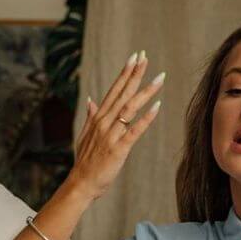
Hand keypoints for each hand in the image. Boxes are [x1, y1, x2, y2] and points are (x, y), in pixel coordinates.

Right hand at [65, 50, 163, 200]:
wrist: (81, 182)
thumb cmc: (86, 160)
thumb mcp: (86, 134)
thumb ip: (90, 115)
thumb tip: (91, 100)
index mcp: (98, 117)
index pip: (114, 90)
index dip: (125, 73)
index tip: (135, 57)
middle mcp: (104, 122)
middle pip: (122, 93)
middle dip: (134, 74)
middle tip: (145, 57)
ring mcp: (111, 134)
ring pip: (130, 108)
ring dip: (145, 92)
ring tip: (159, 78)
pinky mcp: (118, 148)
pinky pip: (134, 130)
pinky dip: (146, 118)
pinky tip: (157, 106)